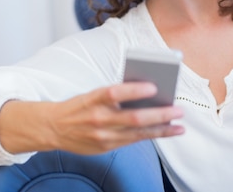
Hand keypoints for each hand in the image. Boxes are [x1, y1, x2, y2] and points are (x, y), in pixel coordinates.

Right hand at [0, 82, 184, 154]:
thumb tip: (147, 91)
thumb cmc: (79, 106)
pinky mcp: (105, 147)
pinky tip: (167, 131)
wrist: (53, 128)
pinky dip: (152, 136)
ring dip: (161, 129)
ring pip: (137, 133)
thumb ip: (115, 95)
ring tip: (179, 125)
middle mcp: (98, 118)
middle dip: (158, 114)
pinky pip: (133, 141)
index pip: (114, 93)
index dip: (134, 90)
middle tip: (178, 109)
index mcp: (93, 99)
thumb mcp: (92, 94)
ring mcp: (102, 135)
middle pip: (132, 117)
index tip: (154, 86)